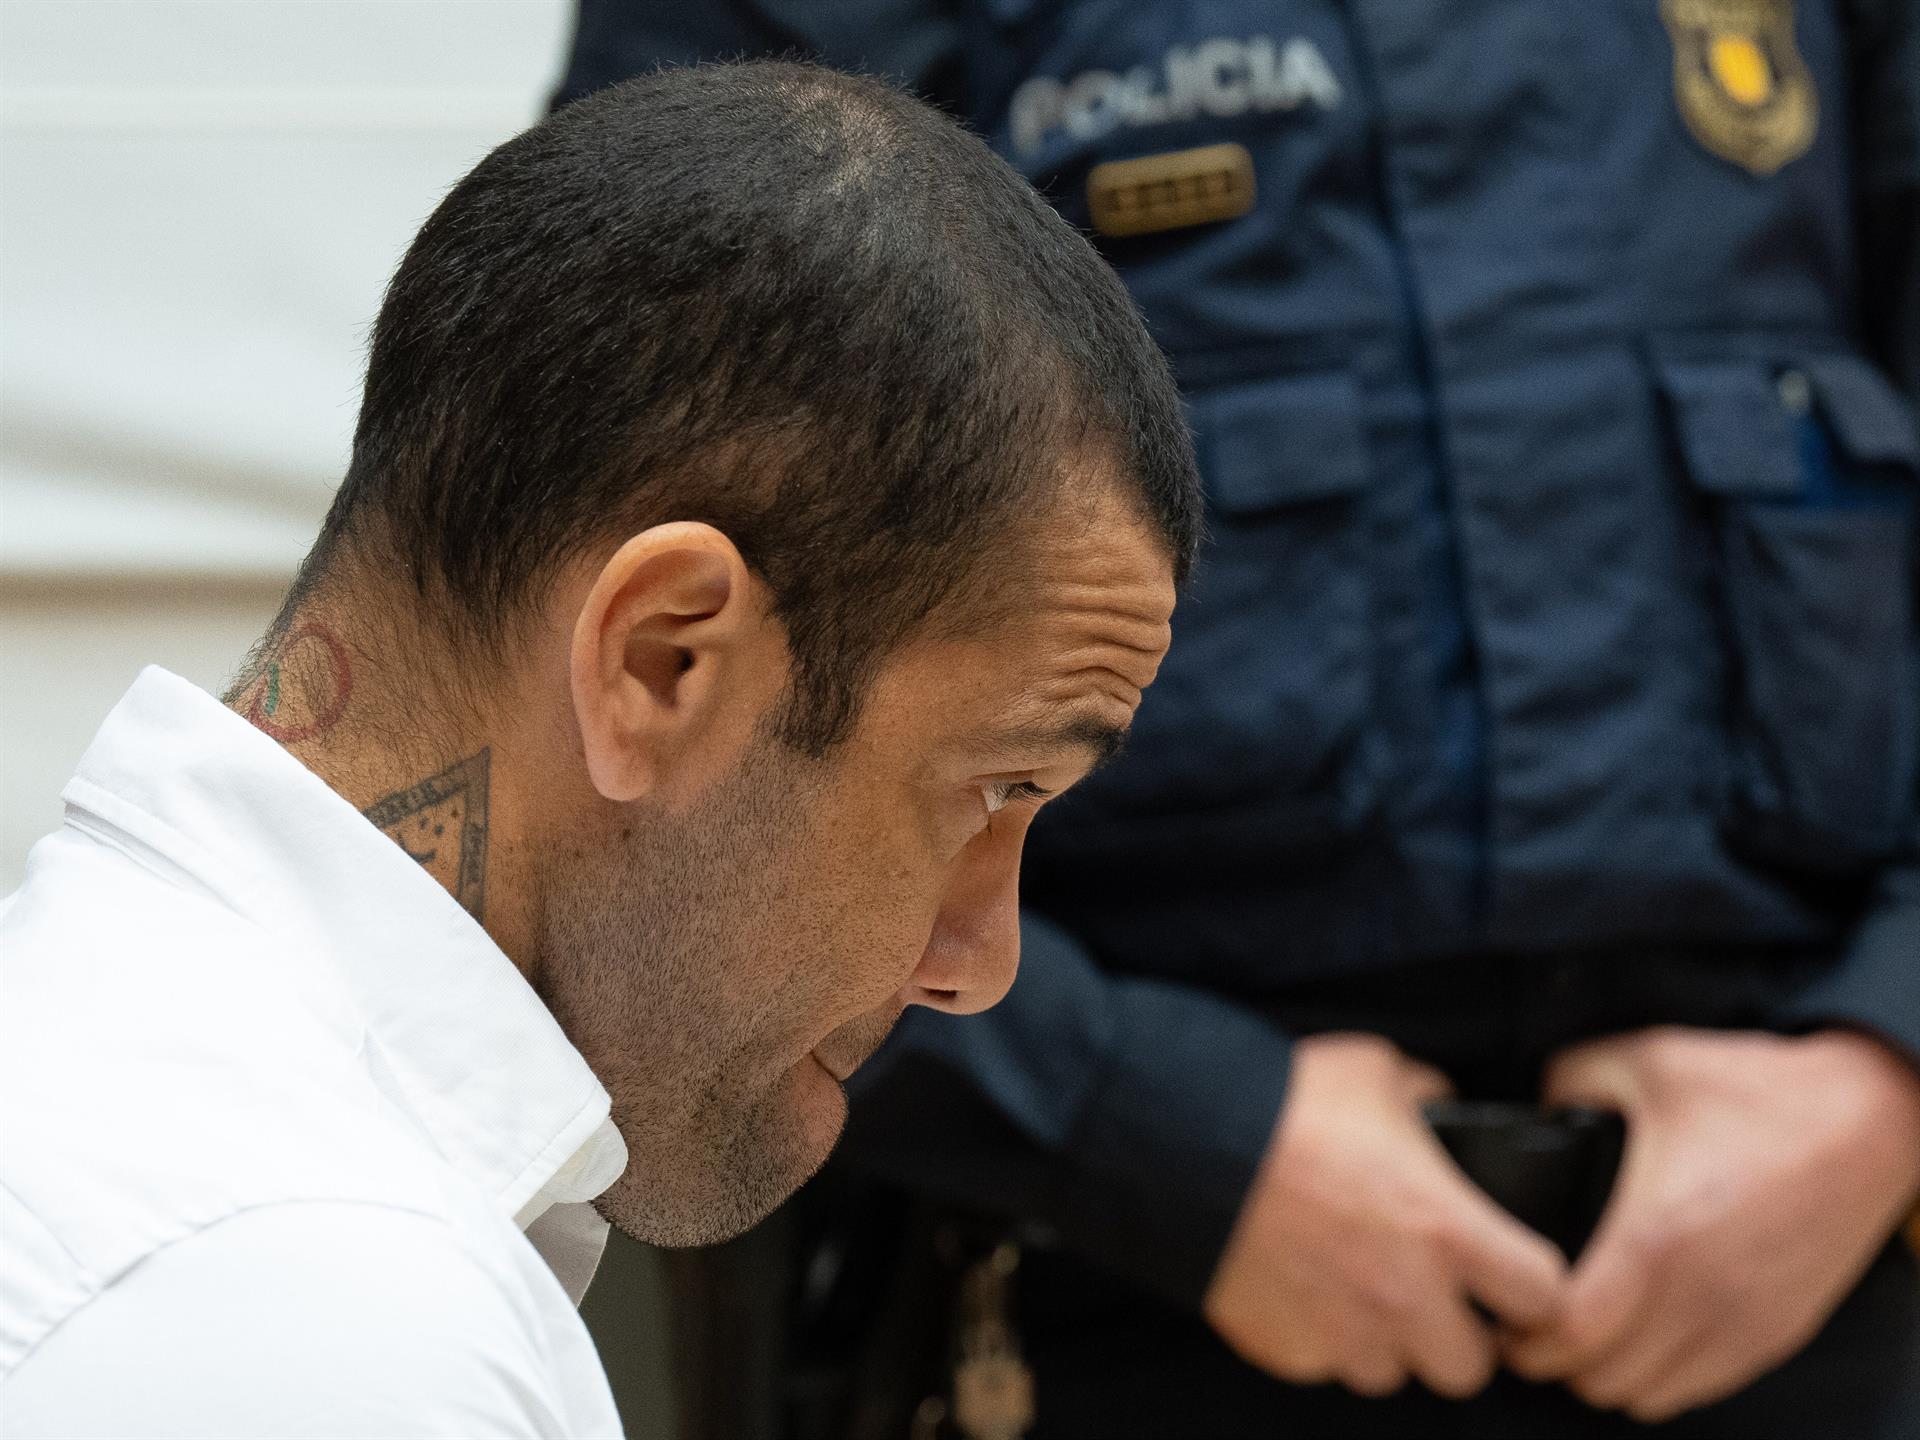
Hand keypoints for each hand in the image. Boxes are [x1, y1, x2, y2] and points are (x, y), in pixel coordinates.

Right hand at [1202, 1033, 1568, 1399]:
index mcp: (1447, 1230)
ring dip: (1386, 1339)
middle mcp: (1406, 1299)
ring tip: (1357, 1285)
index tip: (1513, 1272)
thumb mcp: (1379, 1070)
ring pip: (1392, 1373)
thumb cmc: (1286, 1100)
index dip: (1534, 1286)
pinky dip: (1321, 1336)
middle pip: (1470, 1366)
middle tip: (1431, 1290)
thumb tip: (1444, 1111)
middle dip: (1458, 1333)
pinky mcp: (1287, 1350)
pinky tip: (1301, 1284)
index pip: (1544, 1299)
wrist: (1182, 1141)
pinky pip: (1323, 1363)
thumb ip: (1431, 1100)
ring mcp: (1342, 1334)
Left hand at [1507, 1026, 1919, 1421]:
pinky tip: (1639, 1334)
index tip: (1502, 1310)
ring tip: (1580, 1331)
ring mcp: (1743, 1323)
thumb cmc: (1756, 1090)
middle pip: (1601, 1377)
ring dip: (1604, 1374)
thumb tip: (1532, 1106)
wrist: (1867, 1120)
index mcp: (1657, 1235)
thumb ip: (1569, 1078)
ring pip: (1648, 1396)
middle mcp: (1701, 1295)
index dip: (1523, 1333)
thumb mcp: (1646, 1059)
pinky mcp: (1774, 1333)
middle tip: (1528, 1323)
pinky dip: (1657, 1376)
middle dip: (1551, 1358)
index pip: (1572, 1332)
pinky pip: (1699, 1389)